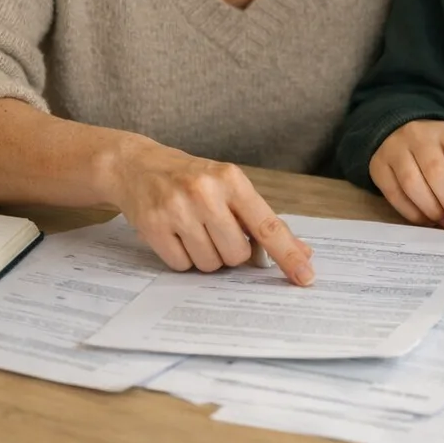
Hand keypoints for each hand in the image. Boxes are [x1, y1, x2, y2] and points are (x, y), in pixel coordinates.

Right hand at [104, 140, 313, 284]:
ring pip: (210, 264)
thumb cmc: (192, 179)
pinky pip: (182, 266)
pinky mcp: (153, 226)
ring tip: (193, 230)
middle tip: (215, 230)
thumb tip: (301, 252)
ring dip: (206, 256)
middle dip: (230, 251)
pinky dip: (182, 258)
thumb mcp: (229, 188)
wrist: (138, 165)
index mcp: (232, 180)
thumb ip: (262, 220)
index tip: (306, 277)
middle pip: (237, 254)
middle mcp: (205, 192)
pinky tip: (174, 234)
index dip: (288, 255)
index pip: (267, 226)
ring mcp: (177, 209)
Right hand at [369, 119, 443, 230]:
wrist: (395, 131)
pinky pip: (394, 195)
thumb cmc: (435, 150)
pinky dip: (412, 213)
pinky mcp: (378, 167)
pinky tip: (426, 220)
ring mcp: (394, 150)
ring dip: (432, 210)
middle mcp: (418, 137)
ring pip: (412, 184)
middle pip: (435, 171)